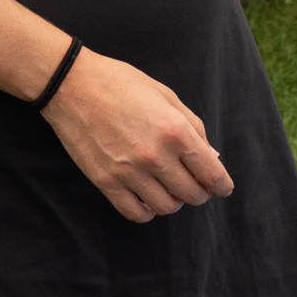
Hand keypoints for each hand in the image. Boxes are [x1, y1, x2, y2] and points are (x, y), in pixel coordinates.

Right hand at [41, 46, 232, 221]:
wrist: (73, 86)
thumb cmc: (122, 84)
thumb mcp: (166, 95)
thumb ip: (192, 126)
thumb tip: (210, 155)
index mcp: (175, 131)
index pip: (210, 173)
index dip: (222, 185)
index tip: (223, 188)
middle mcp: (155, 156)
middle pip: (191, 194)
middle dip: (200, 193)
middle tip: (197, 186)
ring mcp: (129, 172)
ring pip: (166, 207)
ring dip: (174, 202)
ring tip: (170, 189)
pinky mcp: (106, 182)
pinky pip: (135, 212)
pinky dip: (147, 212)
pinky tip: (149, 201)